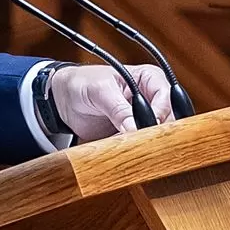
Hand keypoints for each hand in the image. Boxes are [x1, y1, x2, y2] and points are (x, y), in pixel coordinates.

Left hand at [49, 63, 174, 140]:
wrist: (63, 100)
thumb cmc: (81, 83)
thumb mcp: (99, 90)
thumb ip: (118, 109)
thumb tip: (134, 128)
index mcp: (149, 78)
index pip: (166, 97)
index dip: (158, 113)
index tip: (146, 127)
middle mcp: (152, 98)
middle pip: (167, 119)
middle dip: (152, 131)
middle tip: (137, 140)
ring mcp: (144, 118)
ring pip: (157, 135)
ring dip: (142, 143)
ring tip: (123, 143)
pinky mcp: (134, 134)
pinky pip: (142, 146)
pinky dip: (133, 150)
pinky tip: (120, 150)